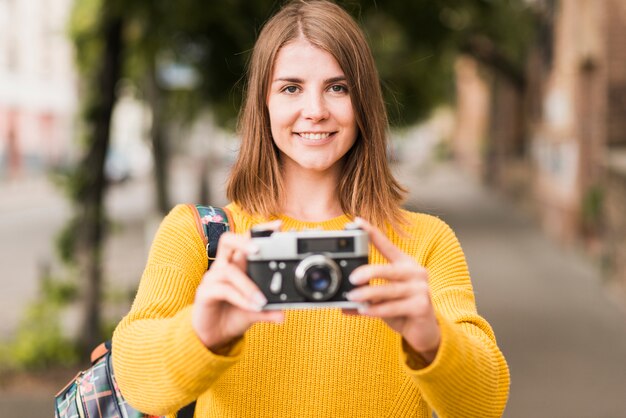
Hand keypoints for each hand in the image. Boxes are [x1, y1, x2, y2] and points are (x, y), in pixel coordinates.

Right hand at [192, 221, 283, 352]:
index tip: (279, 226)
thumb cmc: (233, 315)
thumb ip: (268, 310)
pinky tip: (251, 307)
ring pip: (228, 270)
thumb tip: (283, 314)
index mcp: (237, 264)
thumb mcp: (255, 312)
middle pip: (228, 240)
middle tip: (258, 249)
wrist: (213, 336)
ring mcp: (212, 278)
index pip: (246, 240)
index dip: (260, 230)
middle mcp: (223, 266)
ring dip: (248, 286)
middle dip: (244, 240)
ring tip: (262, 301)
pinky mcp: (204, 293)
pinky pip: (222, 289)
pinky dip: (240, 297)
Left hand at [345, 218, 439, 363]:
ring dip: (368, 294)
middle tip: (352, 278)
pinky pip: (394, 307)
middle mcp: (416, 273)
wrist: (425, 332)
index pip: (387, 245)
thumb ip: (367, 294)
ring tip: (352, 297)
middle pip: (389, 269)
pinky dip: (376, 310)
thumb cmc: (402, 309)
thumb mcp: (383, 298)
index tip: (356, 222)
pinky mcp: (422, 306)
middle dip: (368, 272)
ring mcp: (421, 289)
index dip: (372, 232)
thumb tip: (342, 300)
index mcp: (405, 264)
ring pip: (390, 290)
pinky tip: (363, 311)